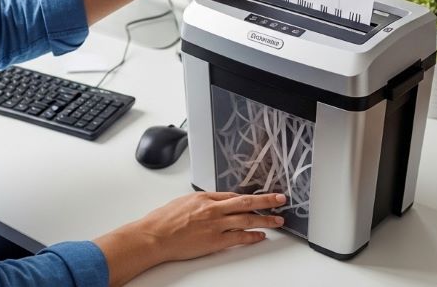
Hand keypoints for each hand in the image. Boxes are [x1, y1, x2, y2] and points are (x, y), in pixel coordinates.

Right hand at [94, 191, 285, 285]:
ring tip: (278, 220)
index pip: (233, 195)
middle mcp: (213, 209)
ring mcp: (216, 225)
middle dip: (266, 200)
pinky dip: (252, 236)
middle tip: (280, 199)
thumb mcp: (184, 202)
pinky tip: (261, 236)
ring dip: (265, 219)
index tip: (261, 196)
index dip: (250, 196)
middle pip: (246, 202)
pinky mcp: (215, 241)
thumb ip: (201, 202)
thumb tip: (213, 204)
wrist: (155, 235)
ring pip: (247, 219)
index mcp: (205, 197)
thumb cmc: (164, 220)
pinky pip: (239, 237)